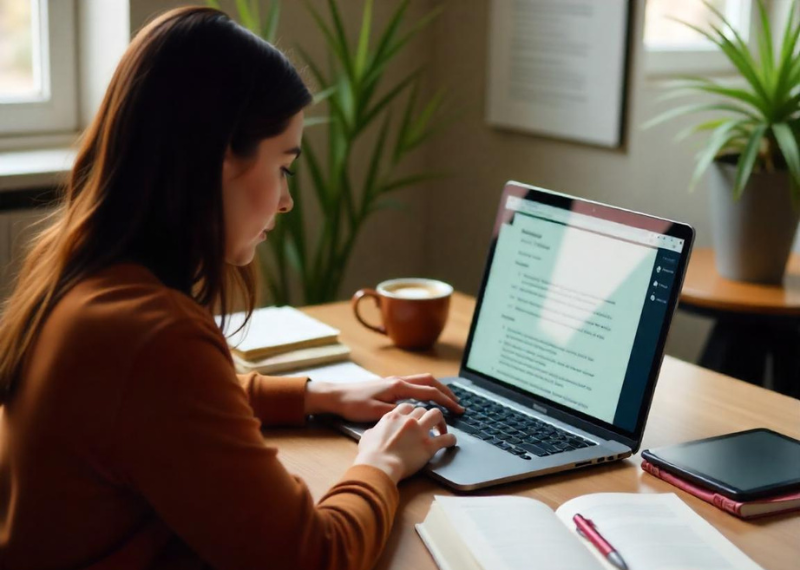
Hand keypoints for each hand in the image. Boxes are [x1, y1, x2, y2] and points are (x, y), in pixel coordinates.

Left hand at [304, 373, 463, 421]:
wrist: (338, 396)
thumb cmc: (354, 405)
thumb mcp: (376, 413)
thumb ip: (398, 413)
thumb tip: (416, 415)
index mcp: (398, 387)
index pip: (430, 392)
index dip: (446, 401)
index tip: (458, 410)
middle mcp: (399, 380)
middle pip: (430, 381)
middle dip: (446, 391)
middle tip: (458, 404)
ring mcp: (395, 380)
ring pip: (423, 380)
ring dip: (437, 388)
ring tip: (447, 400)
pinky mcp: (390, 384)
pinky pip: (415, 383)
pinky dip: (427, 388)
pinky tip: (427, 399)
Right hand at [354, 403, 456, 483]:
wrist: (378, 465)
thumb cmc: (370, 454)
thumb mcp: (367, 436)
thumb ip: (374, 430)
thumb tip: (374, 433)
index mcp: (393, 416)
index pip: (408, 406)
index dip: (412, 411)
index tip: (414, 416)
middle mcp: (408, 420)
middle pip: (423, 409)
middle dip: (426, 416)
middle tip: (428, 425)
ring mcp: (420, 431)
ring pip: (436, 414)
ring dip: (440, 421)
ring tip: (441, 429)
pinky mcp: (429, 445)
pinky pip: (446, 438)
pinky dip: (450, 439)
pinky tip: (451, 442)